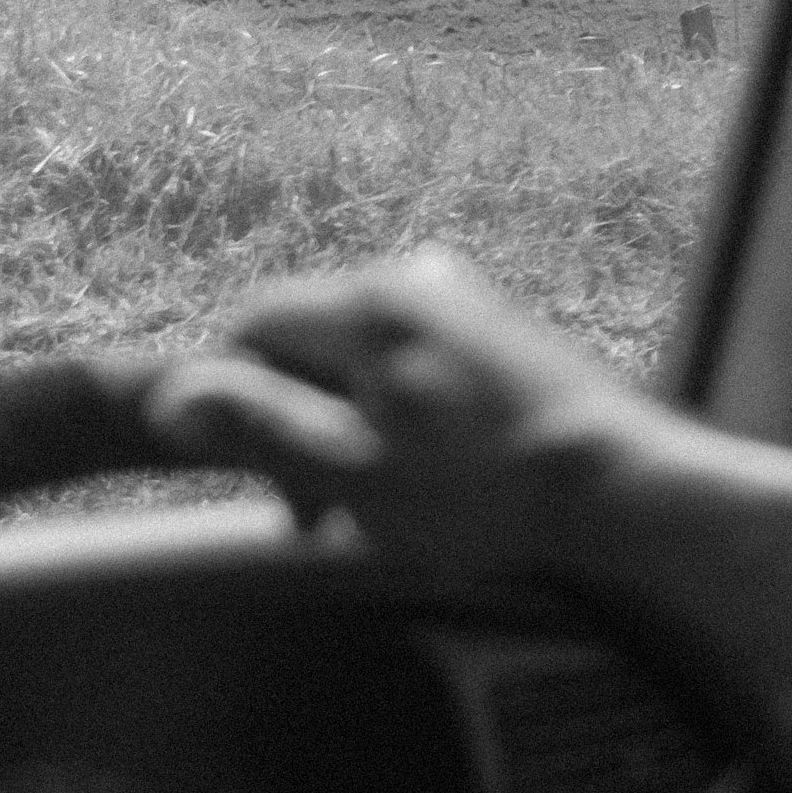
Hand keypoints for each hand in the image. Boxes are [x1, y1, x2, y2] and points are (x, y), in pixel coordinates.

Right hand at [145, 252, 674, 578]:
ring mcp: (463, 300)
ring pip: (362, 360)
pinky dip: (401, 420)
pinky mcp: (500, 332)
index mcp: (368, 302)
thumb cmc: (484, 488)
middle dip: (300, 426)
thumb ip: (260, 428)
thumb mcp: (354, 472)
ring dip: (351, 431)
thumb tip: (170, 395)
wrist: (621, 487)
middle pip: (309, 343)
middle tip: (322, 515)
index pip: (252, 323)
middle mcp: (412, 278)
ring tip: (381, 509)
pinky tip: (432, 483)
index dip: (237, 400)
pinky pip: (414, 365)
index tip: (265, 475)